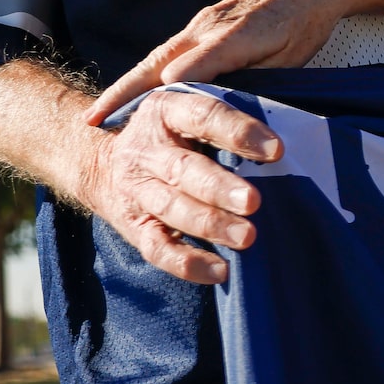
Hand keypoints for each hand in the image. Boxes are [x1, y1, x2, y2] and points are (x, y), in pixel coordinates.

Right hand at [75, 89, 282, 284]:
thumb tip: (285, 141)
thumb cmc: (170, 134)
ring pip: (172, 208)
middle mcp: (146, 151)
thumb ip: (225, 121)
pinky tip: (220, 271)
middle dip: (219, 187)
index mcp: (164, 112)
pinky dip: (187, 263)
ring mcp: (137, 190)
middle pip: (183, 169)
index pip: (202, 116)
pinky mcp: (135, 226)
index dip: (238, 131)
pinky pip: (157, 248)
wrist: (97, 162)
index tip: (276, 150)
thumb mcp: (185, 112)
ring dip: (209, 224)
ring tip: (247, 237)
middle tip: (253, 201)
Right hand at [84, 0, 352, 126]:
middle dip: (124, 90)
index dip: (165, 93)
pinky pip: (168, 51)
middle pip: (157, 61)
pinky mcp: (203, 23)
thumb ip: (260, 81)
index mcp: (232, 37)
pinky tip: (134, 94)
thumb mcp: (292, 58)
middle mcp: (207, 26)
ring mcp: (201, 22)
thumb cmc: (305, 25)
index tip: (139, 117)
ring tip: (100, 113)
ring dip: (128, 83)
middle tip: (92, 120)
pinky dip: (146, 73)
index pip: (191, 68)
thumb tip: (231, 112)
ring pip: (157, 56)